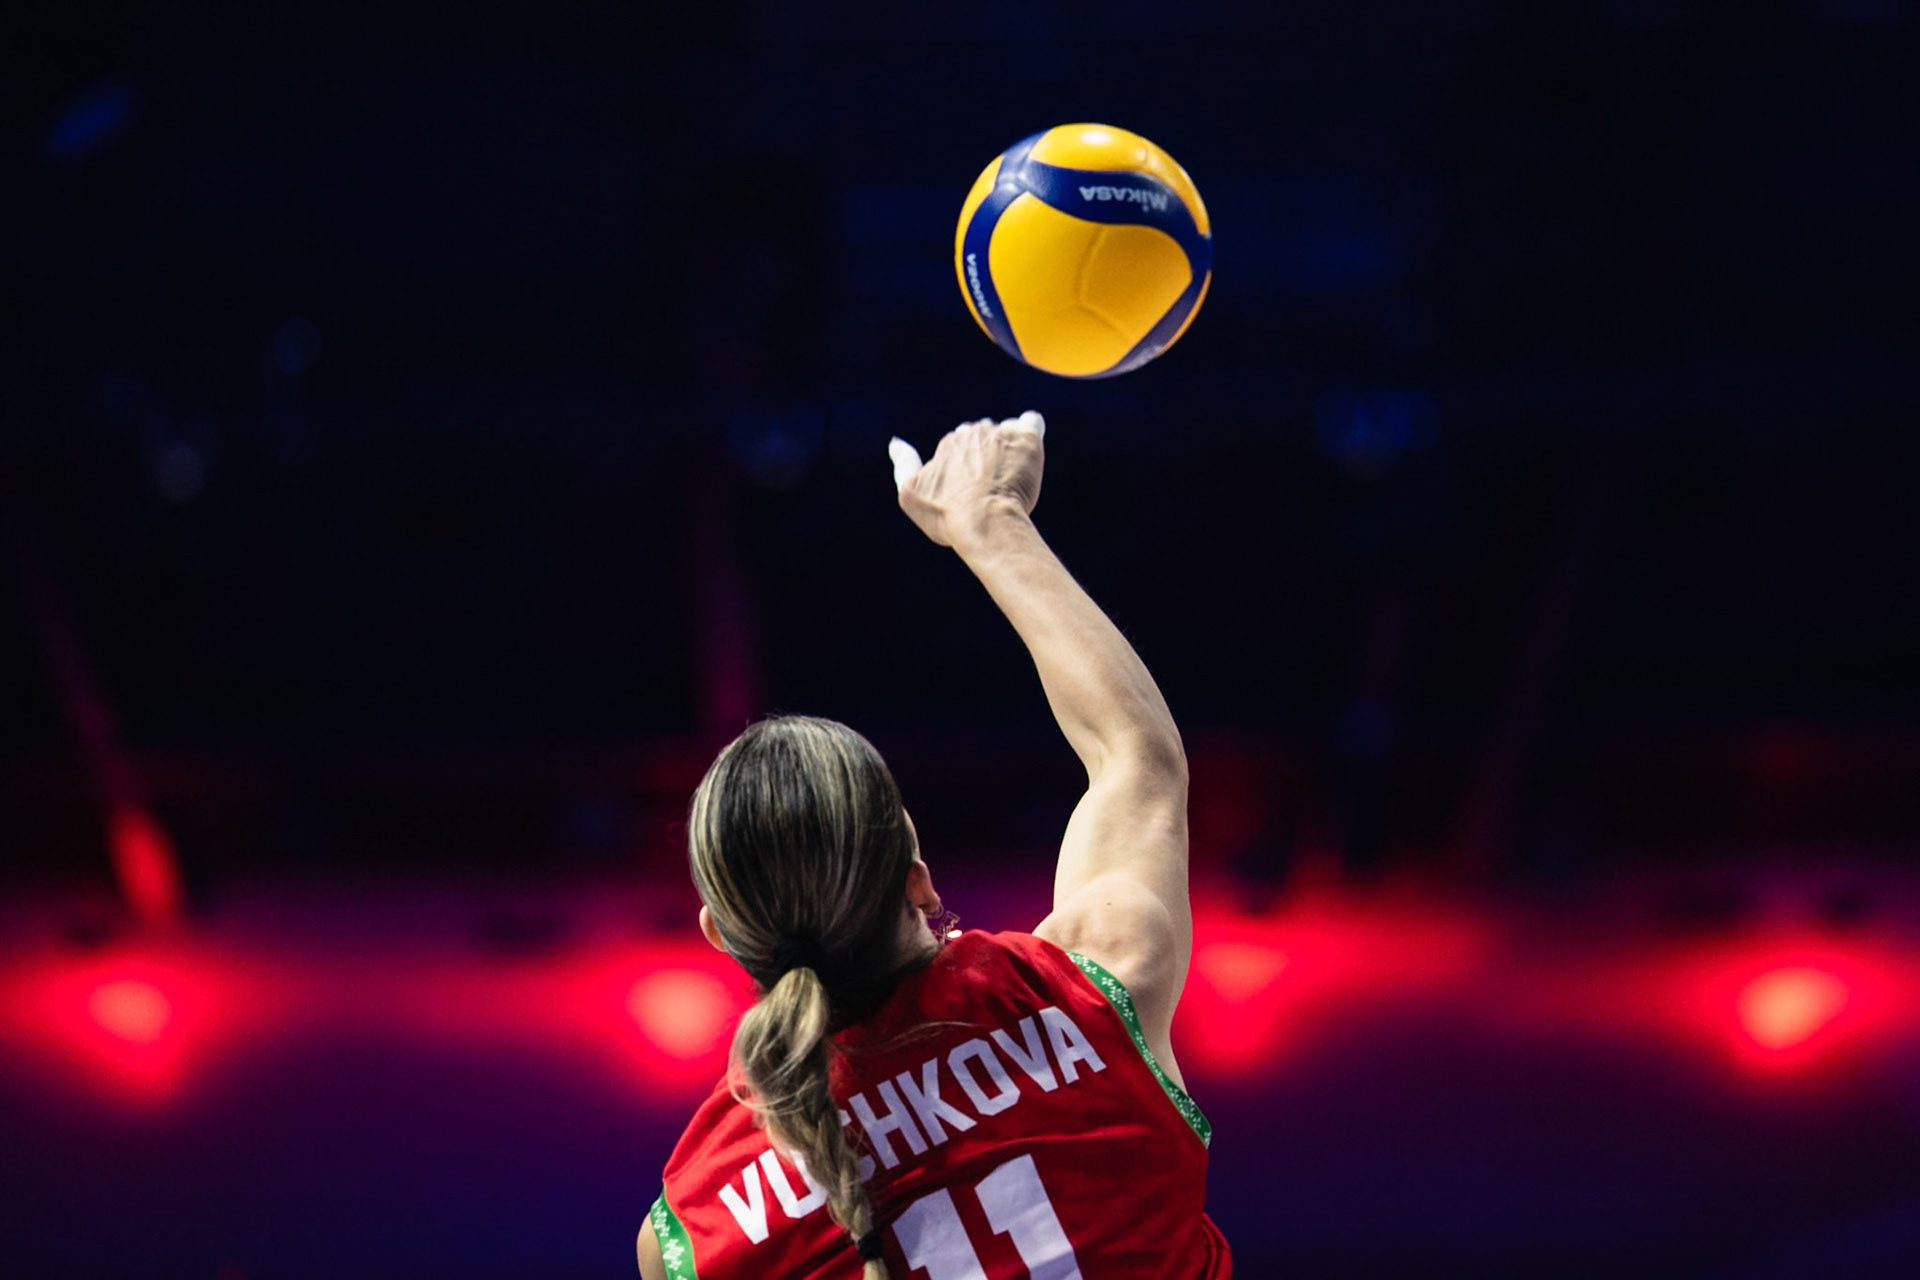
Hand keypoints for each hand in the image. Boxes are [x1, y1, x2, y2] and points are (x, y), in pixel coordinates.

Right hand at [890, 412, 1045, 548]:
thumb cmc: (947, 515)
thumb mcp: (910, 493)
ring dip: (1008, 446)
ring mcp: (1002, 435)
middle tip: (989, 483)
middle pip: (983, 436)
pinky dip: (1030, 430)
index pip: (960, 444)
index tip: (969, 486)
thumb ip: (903, 465)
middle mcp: (975, 432)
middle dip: (986, 454)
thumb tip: (896, 443)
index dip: (965, 465)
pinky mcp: (1028, 441)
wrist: (984, 522)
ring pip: (1006, 430)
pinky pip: (1032, 422)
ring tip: (1011, 473)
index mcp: (949, 443)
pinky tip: (1028, 449)